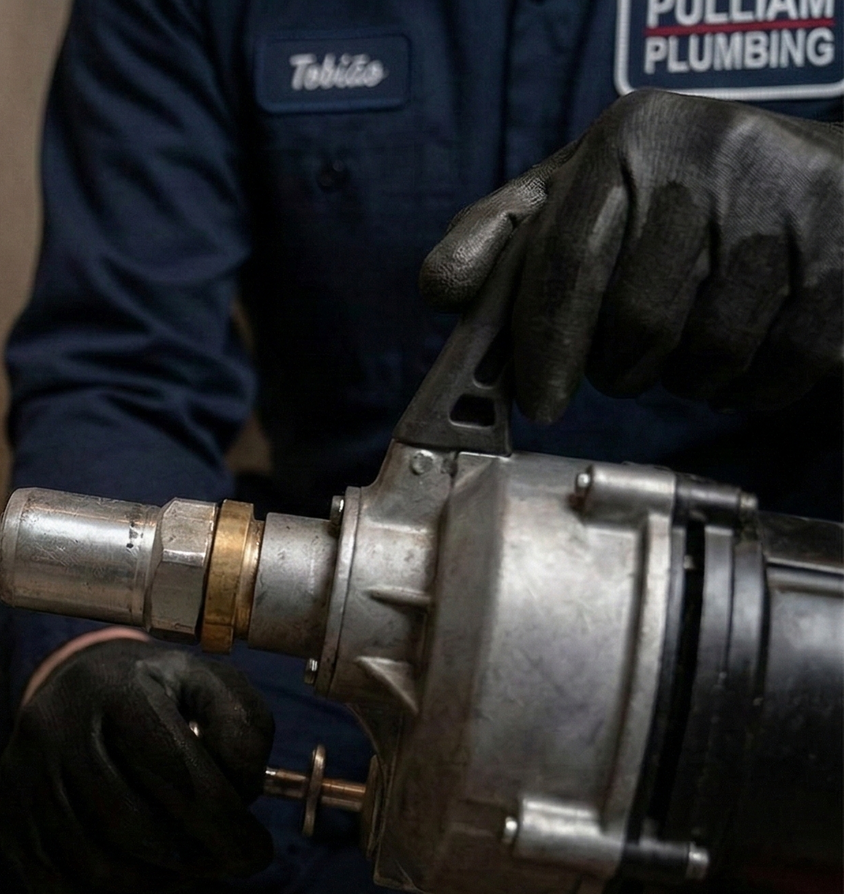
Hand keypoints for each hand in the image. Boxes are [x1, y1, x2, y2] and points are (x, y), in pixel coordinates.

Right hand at [0, 635, 273, 893]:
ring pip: (96, 866)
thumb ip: (242, 728)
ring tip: (194, 873)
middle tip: (228, 865)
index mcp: (113, 692)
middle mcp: (55, 731)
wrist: (74, 682)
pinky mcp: (7, 815)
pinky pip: (59, 889)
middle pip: (132, 826)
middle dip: (195, 860)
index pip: (172, 771)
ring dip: (160, 887)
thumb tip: (240, 793)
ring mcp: (22, 777)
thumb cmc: (157, 693)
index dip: (223, 825)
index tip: (256, 852)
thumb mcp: (209, 685)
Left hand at [420, 90, 842, 422]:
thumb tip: (443, 288)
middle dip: (618, 366)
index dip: (543, 345)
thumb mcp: (583, 186)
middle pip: (636, 321)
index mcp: (631, 137)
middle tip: (622, 362)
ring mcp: (790, 208)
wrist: (820, 174)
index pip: (564, 260)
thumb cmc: (676, 192)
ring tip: (686, 343)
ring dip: (684, 378)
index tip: (538, 400)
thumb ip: (505, 233)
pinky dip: (746, 387)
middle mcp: (712, 158)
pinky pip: (775, 369)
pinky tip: (742, 351)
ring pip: (706, 354)